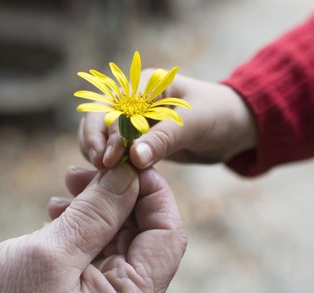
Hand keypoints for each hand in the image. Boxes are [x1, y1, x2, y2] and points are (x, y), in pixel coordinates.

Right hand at [79, 70, 256, 168]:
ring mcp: (135, 119)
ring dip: (97, 148)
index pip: (118, 106)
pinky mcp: (139, 138)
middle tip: (99, 164)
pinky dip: (110, 158)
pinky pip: (117, 146)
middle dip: (95, 138)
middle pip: (100, 115)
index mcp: (148, 84)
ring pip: (102, 131)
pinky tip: (109, 172)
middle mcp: (136, 99)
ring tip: (100, 170)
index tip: (111, 159)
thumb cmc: (218, 116)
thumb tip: (134, 158)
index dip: (112, 132)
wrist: (233, 127)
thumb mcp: (194, 124)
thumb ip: (164, 139)